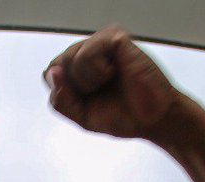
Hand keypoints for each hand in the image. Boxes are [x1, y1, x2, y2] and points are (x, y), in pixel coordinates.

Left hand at [44, 26, 181, 140]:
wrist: (153, 120)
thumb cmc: (123, 116)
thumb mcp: (81, 116)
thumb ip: (60, 100)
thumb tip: (53, 73)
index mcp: (79, 67)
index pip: (50, 72)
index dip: (65, 92)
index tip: (89, 101)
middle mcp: (89, 50)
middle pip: (57, 64)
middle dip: (76, 88)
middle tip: (103, 92)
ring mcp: (102, 42)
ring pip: (70, 57)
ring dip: (88, 80)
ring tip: (111, 81)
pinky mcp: (115, 38)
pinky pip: (88, 51)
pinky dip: (97, 70)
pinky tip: (115, 72)